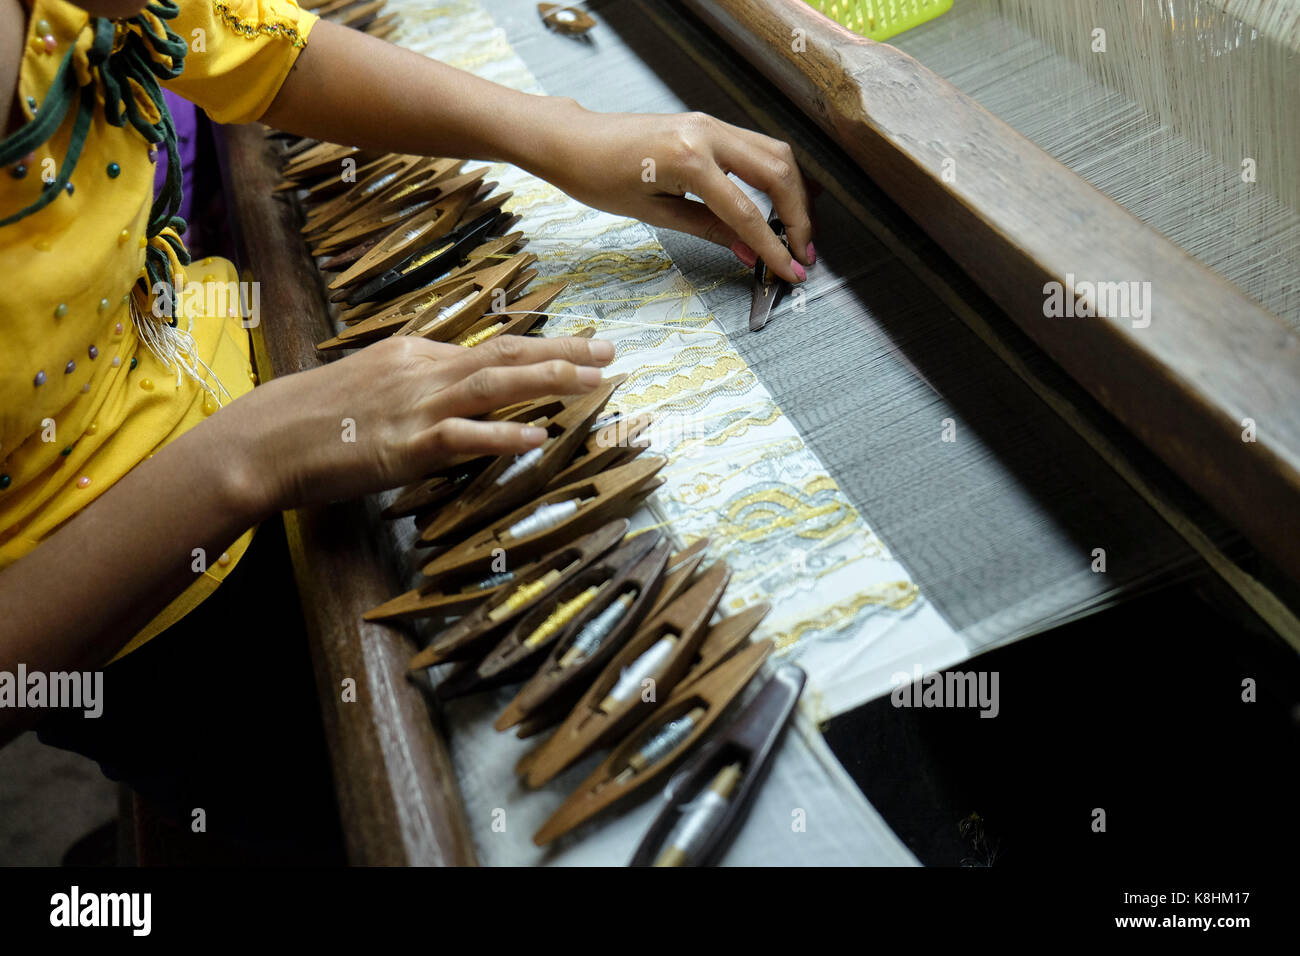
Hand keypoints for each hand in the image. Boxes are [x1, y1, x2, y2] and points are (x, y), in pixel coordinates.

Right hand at [217, 334, 614, 516]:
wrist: (263, 439)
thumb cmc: (314, 417)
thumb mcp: (371, 384)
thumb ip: (417, 384)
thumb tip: (457, 394)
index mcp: (416, 353)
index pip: (491, 347)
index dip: (541, 348)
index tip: (581, 348)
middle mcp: (422, 369)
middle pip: (506, 353)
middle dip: (563, 352)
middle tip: (611, 352)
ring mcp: (415, 405)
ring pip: (494, 385)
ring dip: (549, 380)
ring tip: (595, 380)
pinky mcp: (404, 445)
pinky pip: (462, 437)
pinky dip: (502, 436)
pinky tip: (537, 437)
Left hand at [535, 106, 813, 283]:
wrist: (574, 140)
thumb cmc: (599, 177)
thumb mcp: (653, 213)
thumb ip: (707, 230)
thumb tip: (747, 253)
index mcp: (688, 159)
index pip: (747, 211)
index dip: (773, 246)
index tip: (791, 271)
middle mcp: (706, 133)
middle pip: (778, 173)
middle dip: (799, 216)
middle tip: (803, 254)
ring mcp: (709, 123)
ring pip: (775, 153)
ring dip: (793, 193)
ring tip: (796, 232)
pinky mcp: (707, 124)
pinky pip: (756, 147)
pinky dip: (774, 176)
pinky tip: (776, 204)